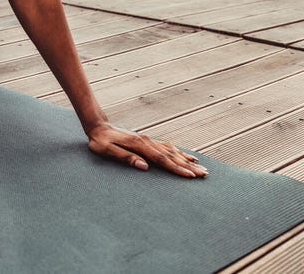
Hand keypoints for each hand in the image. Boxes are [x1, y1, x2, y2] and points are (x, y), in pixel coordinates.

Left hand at [87, 122, 207, 177]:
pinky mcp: (148, 141)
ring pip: (172, 151)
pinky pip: (168, 148)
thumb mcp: (107, 151)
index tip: (190, 176)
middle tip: (204, 175)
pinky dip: (180, 153)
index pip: (162, 159)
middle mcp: (147, 141)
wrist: (99, 127)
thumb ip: (125, 158)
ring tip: (202, 167)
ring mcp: (149, 140)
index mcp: (139, 145)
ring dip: (187, 160)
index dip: (177, 168)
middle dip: (189, 166)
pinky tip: (188, 157)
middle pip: (171, 155)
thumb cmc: (100, 141)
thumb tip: (144, 166)